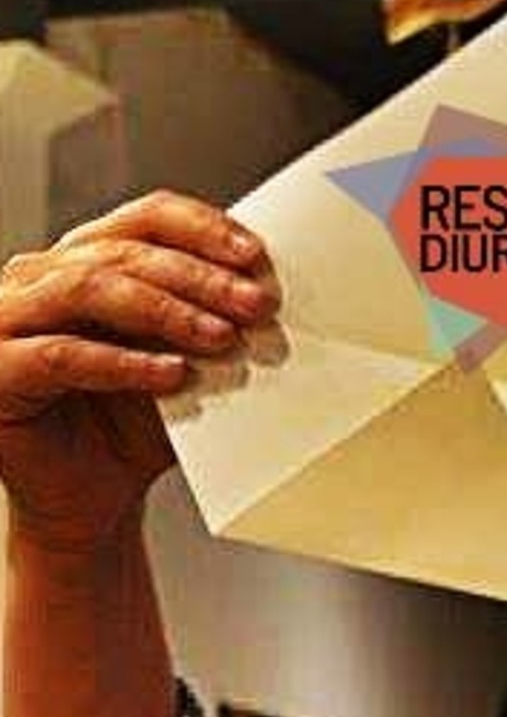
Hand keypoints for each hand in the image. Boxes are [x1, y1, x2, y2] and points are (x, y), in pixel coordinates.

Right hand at [0, 190, 277, 551]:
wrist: (93, 497)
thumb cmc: (135, 428)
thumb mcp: (184, 366)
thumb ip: (214, 328)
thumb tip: (270, 303)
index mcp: (87, 260)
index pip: (146, 218)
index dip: (202, 229)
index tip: (255, 256)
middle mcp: (40, 277)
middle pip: (125, 253)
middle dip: (199, 277)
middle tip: (254, 304)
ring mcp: (8, 317)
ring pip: (90, 290)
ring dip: (166, 311)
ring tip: (221, 337)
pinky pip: (62, 355)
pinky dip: (124, 363)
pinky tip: (172, 375)